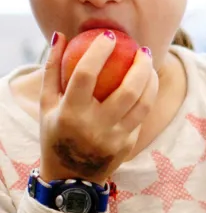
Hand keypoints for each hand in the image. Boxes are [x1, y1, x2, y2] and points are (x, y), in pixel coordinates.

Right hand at [39, 31, 157, 184]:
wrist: (70, 177)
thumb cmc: (56, 131)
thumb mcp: (46, 104)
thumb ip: (52, 69)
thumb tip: (62, 35)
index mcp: (69, 113)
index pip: (85, 75)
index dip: (99, 52)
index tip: (110, 35)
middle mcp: (94, 127)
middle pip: (126, 91)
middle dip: (140, 66)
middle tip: (143, 50)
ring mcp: (114, 138)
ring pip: (143, 105)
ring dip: (151, 81)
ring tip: (149, 64)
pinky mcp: (127, 146)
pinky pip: (141, 117)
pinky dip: (147, 97)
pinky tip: (149, 83)